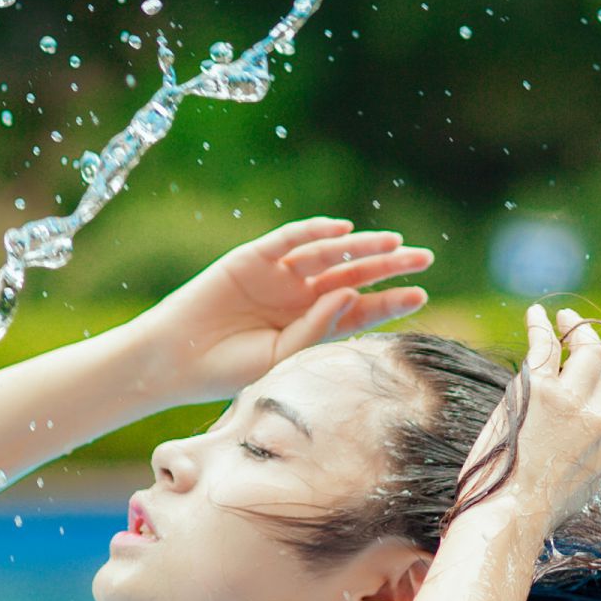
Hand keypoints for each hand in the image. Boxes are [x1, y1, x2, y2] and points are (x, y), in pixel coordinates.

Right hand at [139, 216, 429, 401]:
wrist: (176, 360)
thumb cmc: (228, 369)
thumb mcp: (281, 356)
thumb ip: (317, 328)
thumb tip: (351, 293)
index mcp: (311, 324)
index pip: (359, 308)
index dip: (389, 301)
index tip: (420, 295)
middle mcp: (299, 296)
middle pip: (353, 274)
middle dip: (388, 266)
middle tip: (424, 259)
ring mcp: (278, 275)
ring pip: (327, 254)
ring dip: (360, 247)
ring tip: (393, 244)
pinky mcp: (252, 258)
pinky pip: (288, 239)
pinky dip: (314, 232)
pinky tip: (342, 230)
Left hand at [460, 305, 600, 530]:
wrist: (507, 517)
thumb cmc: (528, 514)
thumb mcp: (574, 495)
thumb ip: (582, 467)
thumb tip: (574, 459)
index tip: (595, 375)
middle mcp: (597, 423)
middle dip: (596, 349)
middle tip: (579, 333)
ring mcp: (570, 404)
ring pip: (587, 352)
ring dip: (576, 328)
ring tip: (564, 316)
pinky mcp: (540, 392)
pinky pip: (547, 345)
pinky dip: (544, 325)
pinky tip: (538, 314)